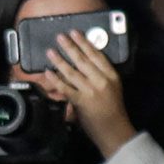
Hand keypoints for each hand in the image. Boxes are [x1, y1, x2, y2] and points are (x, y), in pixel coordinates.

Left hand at [48, 32, 134, 157]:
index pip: (97, 55)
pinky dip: (55, 79)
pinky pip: (65, 88)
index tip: (75, 33)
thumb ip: (99, 74)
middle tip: (59, 37)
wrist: (114, 131)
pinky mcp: (81, 102)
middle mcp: (101, 81)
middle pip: (83, 60)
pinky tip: (48, 72)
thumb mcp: (112, 87)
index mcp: (111, 76)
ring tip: (50, 51)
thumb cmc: (113, 109)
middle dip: (70, 47)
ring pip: (72, 72)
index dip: (85, 43)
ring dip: (59, 60)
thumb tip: (82, 59)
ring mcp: (91, 91)